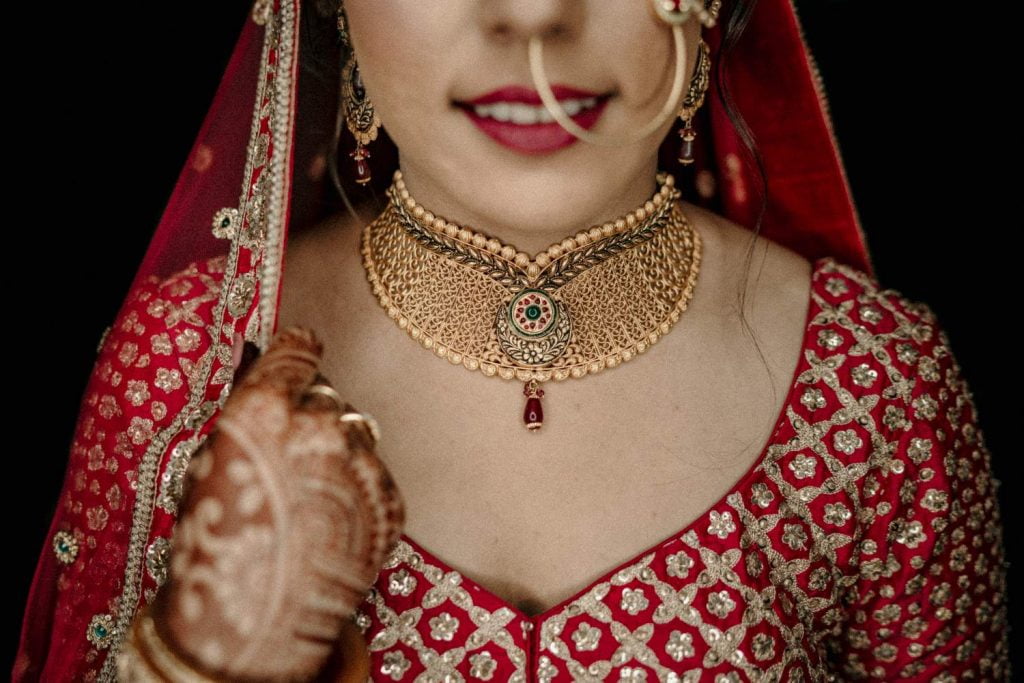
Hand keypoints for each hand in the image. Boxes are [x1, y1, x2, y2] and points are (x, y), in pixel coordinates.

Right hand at [143, 326, 403, 680]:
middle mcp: (319, 426)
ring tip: (310, 501)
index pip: (297, 351)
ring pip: (356, 434)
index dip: (298, 352)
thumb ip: (248, 418)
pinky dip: (358, 491)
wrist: (255, 631)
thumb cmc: (217, 553)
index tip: (303, 350)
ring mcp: (361, 464)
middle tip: (293, 458)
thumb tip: (267, 379)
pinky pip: (375, 476)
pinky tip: (331, 523)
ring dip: (338, 454)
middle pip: (327, 395)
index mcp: (264, 410)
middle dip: (312, 416)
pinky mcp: (390, 501)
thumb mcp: (210, 468)